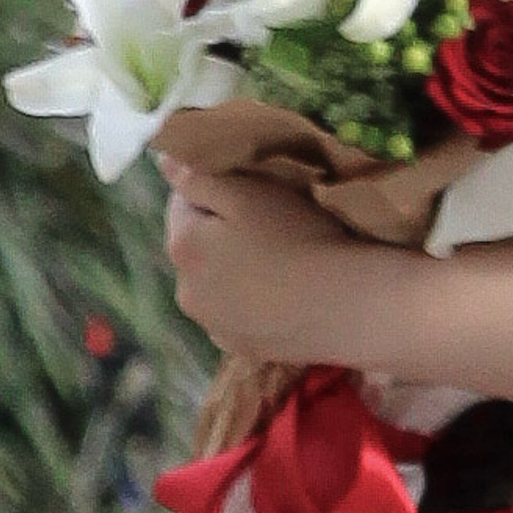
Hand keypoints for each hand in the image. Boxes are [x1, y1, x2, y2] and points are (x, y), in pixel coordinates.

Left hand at [158, 158, 369, 361]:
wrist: (348, 306)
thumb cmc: (299, 238)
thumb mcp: (249, 192)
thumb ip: (198, 177)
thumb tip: (163, 163)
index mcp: (181, 247)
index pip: (181, 203)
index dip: (213, 190)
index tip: (249, 189)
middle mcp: (185, 292)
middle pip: (195, 248)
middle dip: (218, 233)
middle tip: (265, 223)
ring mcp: (213, 326)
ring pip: (213, 284)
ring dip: (231, 270)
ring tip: (275, 262)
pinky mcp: (241, 349)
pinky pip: (235, 315)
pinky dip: (247, 303)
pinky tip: (278, 295)